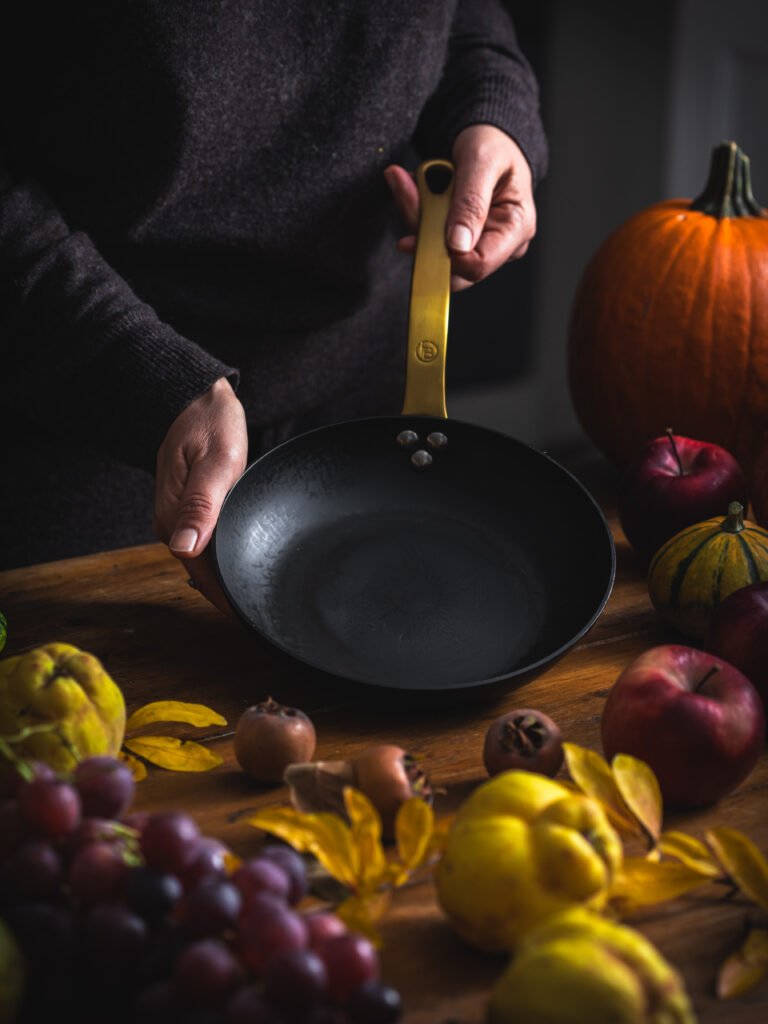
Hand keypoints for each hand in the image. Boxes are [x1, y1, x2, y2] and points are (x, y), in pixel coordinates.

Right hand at [154, 377, 247, 613]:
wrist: (193, 400)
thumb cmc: (209, 424)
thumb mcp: (214, 461)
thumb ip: (202, 504)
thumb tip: (185, 548)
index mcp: (176, 519)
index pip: (203, 573)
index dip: (228, 598)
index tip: (252, 621)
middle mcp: (174, 526)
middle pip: (205, 573)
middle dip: (232, 596)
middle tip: (267, 617)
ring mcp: (180, 520)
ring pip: (207, 561)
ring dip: (230, 579)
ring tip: (262, 602)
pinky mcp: (191, 512)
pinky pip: (209, 545)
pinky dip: (227, 559)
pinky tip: (246, 569)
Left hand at [383, 124, 536, 290]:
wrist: (488, 136)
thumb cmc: (494, 144)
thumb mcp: (483, 161)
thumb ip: (471, 202)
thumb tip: (458, 244)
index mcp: (516, 227)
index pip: (478, 264)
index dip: (445, 256)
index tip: (416, 233)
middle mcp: (500, 243)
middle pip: (453, 264)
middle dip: (423, 230)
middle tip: (406, 190)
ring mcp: (479, 243)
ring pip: (436, 253)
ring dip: (415, 217)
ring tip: (407, 181)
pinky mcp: (458, 239)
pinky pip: (430, 238)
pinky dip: (416, 213)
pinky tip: (414, 188)